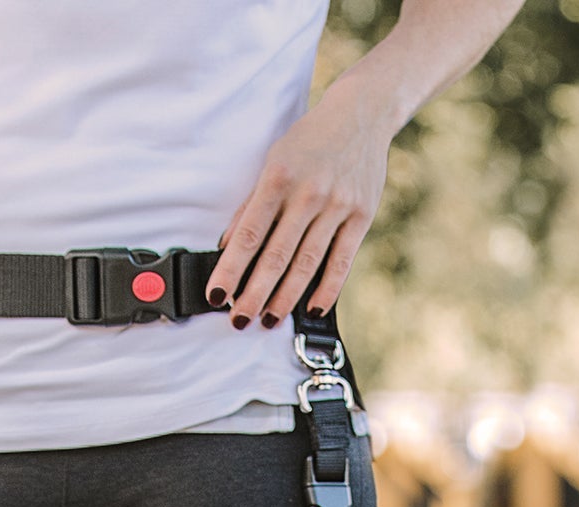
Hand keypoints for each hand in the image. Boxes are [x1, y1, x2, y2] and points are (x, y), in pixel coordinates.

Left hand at [208, 82, 393, 327]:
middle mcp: (308, 193)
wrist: (361, 115)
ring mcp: (337, 206)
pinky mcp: (361, 216)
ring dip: (286, 298)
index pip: (248, 234)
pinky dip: (326, 289)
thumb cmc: (309, 141)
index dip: (231, 268)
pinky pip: (341, 261)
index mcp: (278, 178)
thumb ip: (253, 203)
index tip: (217, 294)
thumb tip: (229, 245)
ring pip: (307, 263)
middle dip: (255, 293)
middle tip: (240, 320)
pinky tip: (311, 309)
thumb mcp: (274, 160)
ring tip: (269, 320)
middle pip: (276, 256)